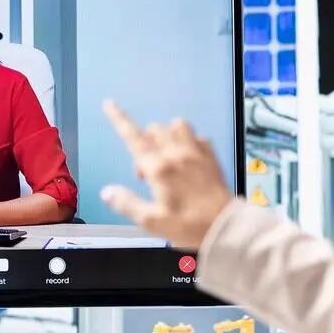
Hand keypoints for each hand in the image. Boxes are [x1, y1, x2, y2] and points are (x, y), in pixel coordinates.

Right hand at [99, 101, 234, 249]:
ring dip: (167, 135)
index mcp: (159, 169)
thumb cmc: (190, 226)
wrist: (225, 227)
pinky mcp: (211, 157)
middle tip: (145, 171)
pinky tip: (188, 157)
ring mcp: (196, 153)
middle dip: (144, 142)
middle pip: (154, 130)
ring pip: (176, 125)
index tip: (110, 105)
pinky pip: (198, 136)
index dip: (119, 119)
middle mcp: (177, 155)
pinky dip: (189, 141)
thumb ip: (127, 204)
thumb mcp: (152, 221)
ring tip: (166, 155)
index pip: (133, 137)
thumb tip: (108, 192)